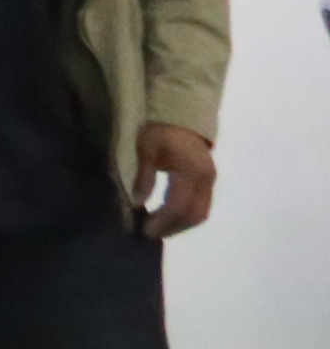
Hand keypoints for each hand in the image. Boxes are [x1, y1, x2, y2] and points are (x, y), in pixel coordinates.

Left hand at [135, 123, 216, 238]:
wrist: (182, 115)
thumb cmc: (160, 130)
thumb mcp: (146, 148)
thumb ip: (144, 176)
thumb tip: (138, 203)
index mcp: (191, 171)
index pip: (178, 204)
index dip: (162, 220)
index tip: (144, 229)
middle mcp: (205, 179)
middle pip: (193, 214)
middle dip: (172, 228)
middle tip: (149, 233)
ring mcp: (210, 181)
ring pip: (200, 213)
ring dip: (180, 225)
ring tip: (157, 229)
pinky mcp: (208, 182)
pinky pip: (201, 206)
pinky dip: (186, 217)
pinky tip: (169, 219)